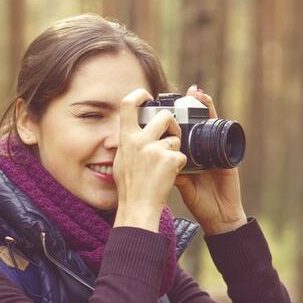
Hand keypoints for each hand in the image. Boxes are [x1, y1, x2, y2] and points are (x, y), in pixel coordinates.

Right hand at [113, 88, 187, 231]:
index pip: (127, 104)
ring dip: (175, 150)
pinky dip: (179, 166)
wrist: (138, 208)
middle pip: (164, 116)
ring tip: (165, 166)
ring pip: (175, 139)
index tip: (147, 95)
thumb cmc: (129, 188)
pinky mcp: (170, 160)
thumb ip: (128, 144)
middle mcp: (139, 140)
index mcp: (125, 138)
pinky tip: (169, 176)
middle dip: (172, 123)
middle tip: (172, 135)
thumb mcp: (121, 161)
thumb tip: (130, 133)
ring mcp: (155, 149)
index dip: (139, 94)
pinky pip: (181, 156)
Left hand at [174, 85, 246, 234]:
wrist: (219, 216)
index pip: (182, 133)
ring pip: (209, 123)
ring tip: (196, 92)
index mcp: (190, 156)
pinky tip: (210, 107)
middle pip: (196, 123)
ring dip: (204, 106)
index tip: (167, 106)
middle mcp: (202, 150)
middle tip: (183, 92)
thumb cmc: (200, 202)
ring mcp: (215, 150)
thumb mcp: (181, 184)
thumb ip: (170, 171)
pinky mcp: (226, 153)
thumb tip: (152, 160)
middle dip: (190, 106)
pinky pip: (221, 131)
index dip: (176, 119)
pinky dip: (215, 117)